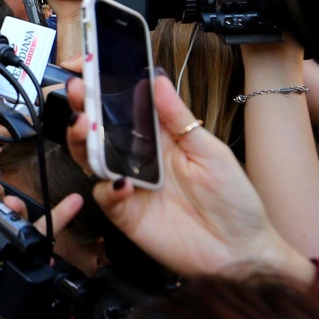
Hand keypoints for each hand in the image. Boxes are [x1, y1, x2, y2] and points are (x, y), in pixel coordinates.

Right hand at [63, 75, 313, 280]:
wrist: (242, 251)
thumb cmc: (234, 201)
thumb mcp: (210, 150)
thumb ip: (177, 117)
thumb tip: (157, 79)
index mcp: (158, 138)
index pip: (122, 108)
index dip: (103, 89)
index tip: (88, 67)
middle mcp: (137, 160)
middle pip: (98, 130)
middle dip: (83, 107)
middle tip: (77, 91)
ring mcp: (128, 186)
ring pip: (91, 160)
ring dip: (83, 141)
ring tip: (83, 125)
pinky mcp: (125, 214)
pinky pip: (104, 197)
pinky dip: (108, 188)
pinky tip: (122, 183)